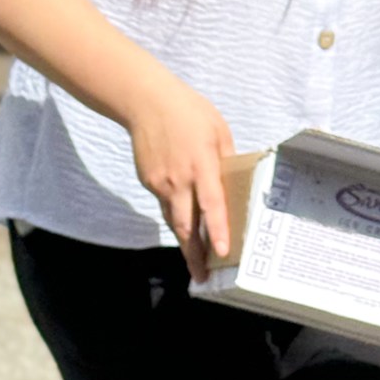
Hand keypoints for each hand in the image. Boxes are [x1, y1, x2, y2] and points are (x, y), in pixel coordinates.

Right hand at [125, 73, 236, 283]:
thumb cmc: (189, 112)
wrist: (145, 102)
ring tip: (196, 264)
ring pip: (174, 221)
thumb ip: (227, 160)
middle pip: (187, 225)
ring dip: (185, 244)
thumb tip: (234, 183)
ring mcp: (160, 183)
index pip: (212, 204)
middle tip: (203, 276)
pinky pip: (166, 206)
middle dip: (195, 254)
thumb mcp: (219, 131)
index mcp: (201, 165)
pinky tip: (186, 229)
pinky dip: (176, 219)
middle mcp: (179, 180)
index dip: (217, 231)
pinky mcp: (149, 182)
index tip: (223, 252)